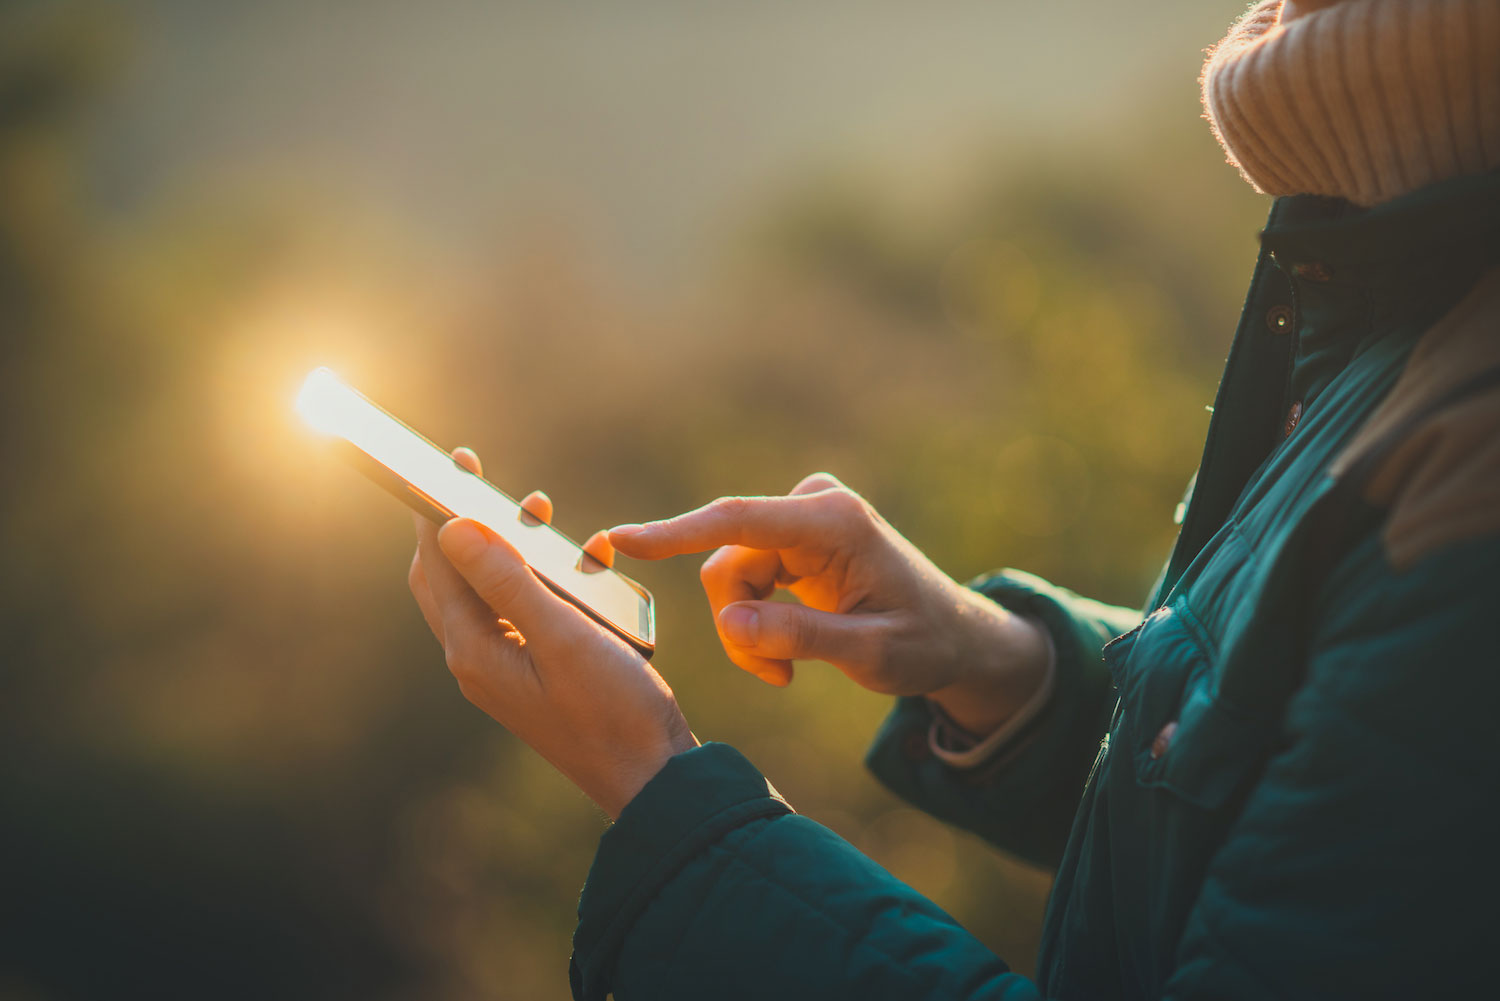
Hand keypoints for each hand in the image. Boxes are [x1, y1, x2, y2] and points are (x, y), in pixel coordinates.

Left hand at [406, 447, 696, 818]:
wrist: (653, 776)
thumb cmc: (613, 709)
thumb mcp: (562, 635)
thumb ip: (506, 579)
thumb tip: (452, 527)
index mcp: (474, 650)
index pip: (439, 562)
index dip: (438, 507)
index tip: (453, 462)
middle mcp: (479, 659)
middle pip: (451, 575)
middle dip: (468, 524)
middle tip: (486, 482)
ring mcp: (506, 668)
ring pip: (491, 590)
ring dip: (513, 548)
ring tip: (544, 513)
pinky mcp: (536, 672)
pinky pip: (527, 611)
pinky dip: (547, 580)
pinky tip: (588, 563)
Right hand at [609, 473, 1049, 735]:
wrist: (954, 636)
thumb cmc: (924, 644)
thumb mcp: (873, 656)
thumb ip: (802, 639)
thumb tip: (730, 622)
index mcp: (837, 522)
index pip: (740, 521)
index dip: (677, 531)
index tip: (622, 539)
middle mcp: (814, 507)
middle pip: (728, 561)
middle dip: (736, 623)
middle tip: (772, 675)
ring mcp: (801, 518)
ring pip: (729, 574)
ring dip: (745, 629)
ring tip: (785, 670)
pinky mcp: (793, 535)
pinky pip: (742, 577)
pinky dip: (754, 621)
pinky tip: (788, 653)